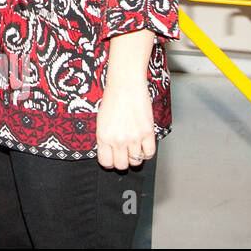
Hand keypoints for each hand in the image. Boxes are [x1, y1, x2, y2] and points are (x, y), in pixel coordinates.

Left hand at [97, 29, 156, 169]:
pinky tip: (143, 145)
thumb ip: (104, 138)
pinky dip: (147, 152)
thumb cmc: (112, 99)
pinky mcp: (147, 133)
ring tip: (133, 147)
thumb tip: (109, 152)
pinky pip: (149, 154)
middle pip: (121, 165)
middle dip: (122, 161)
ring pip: (136, 161)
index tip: (112, 158)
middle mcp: (117, 140)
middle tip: (123, 153)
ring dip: (135, 157)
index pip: (106, 162)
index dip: (110, 162)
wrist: (125, 84)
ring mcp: (133, 138)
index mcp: (103, 137)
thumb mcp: (101, 121)